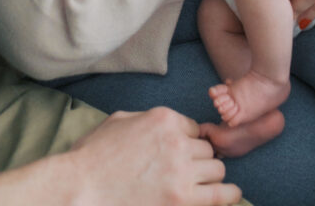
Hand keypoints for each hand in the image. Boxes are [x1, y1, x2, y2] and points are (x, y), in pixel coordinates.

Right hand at [70, 108, 242, 204]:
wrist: (82, 187)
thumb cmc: (94, 156)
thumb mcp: (121, 121)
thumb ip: (148, 119)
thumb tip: (166, 127)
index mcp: (164, 118)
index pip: (195, 129)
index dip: (189, 142)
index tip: (184, 153)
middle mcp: (177, 140)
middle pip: (208, 149)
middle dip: (200, 159)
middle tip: (189, 171)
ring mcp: (181, 170)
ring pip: (217, 169)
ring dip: (209, 176)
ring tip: (200, 184)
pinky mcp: (181, 198)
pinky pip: (220, 194)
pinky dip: (229, 194)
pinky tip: (232, 194)